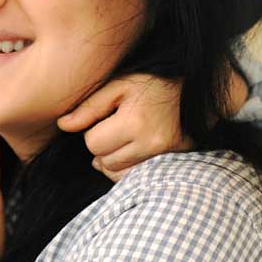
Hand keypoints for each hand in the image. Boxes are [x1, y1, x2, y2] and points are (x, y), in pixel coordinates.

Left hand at [58, 74, 188, 182]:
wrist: (198, 89)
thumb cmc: (154, 83)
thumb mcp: (120, 84)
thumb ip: (90, 106)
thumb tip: (62, 125)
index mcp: (135, 122)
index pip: (93, 143)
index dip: (94, 131)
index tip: (108, 118)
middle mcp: (151, 144)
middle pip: (104, 162)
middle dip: (104, 147)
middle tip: (118, 126)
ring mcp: (164, 158)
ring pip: (118, 174)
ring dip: (115, 160)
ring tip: (127, 137)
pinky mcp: (172, 164)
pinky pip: (136, 178)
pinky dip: (129, 168)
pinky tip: (136, 150)